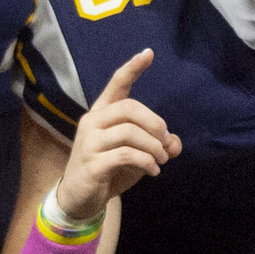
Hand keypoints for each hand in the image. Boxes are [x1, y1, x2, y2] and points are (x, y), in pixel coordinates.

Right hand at [53, 50, 179, 220]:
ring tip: (160, 160)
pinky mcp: (92, 164)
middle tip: (165, 142)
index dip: (132, 68)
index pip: (116, 84)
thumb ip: (156, 146)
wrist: (79, 200)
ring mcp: (90, 142)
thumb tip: (174, 143)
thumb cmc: (109, 171)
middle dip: (155, 123)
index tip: (149, 53)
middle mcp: (93, 122)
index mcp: (102, 114)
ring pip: (130, 132)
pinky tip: (153, 170)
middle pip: (129, 107)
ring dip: (154, 147)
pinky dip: (146, 162)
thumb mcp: (137, 157)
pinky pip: (125, 155)